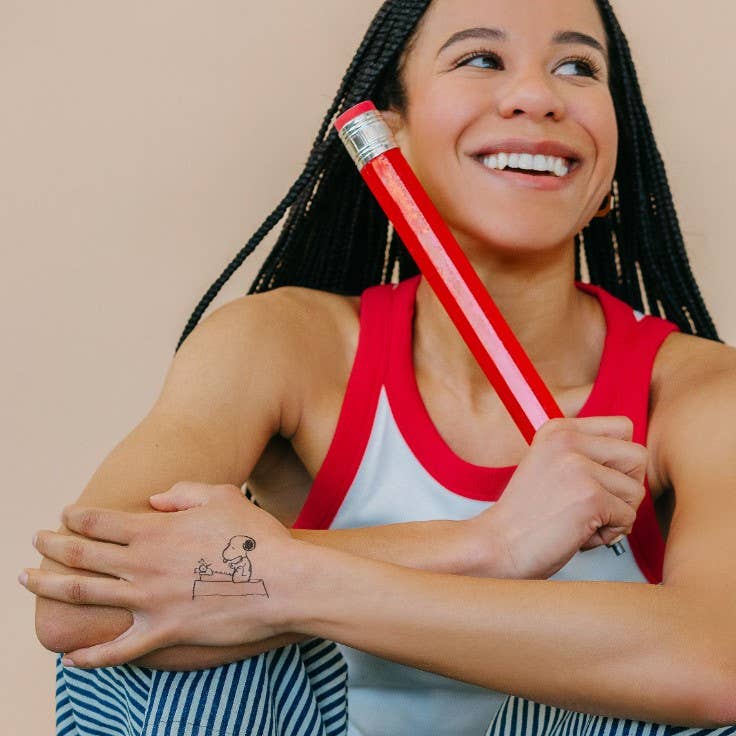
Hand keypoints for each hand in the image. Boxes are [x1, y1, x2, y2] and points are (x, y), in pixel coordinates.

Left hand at [20, 483, 304, 667]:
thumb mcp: (221, 496)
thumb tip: (153, 498)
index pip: (98, 521)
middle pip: (80, 556)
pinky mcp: (163, 633)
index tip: (65, 515)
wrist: (281, 581)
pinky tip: (71, 657)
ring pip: (84, 596)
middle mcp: (142, 564)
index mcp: (153, 529)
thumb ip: (182, 492)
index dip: (76, 516)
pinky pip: (117, 650)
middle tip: (35, 541)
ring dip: (50, 586)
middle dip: (52, 546)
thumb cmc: (254, 535)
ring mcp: (149, 601)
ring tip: (29, 581)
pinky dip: (90, 656)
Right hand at [469, 416, 646, 579]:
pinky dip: (609, 535)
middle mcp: (567, 440)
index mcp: (558, 429)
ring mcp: (579, 467)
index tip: (596, 480)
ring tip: (581, 520)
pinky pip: (629, 518)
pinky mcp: (590, 497)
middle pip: (637, 457)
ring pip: (636, 491)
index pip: (623, 427)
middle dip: (625, 488)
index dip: (620, 461)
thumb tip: (636, 461)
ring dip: (617, 515)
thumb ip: (586, 453)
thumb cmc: (527, 516)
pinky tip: (578, 535)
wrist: (498, 546)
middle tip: (592, 504)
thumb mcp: (551, 465)